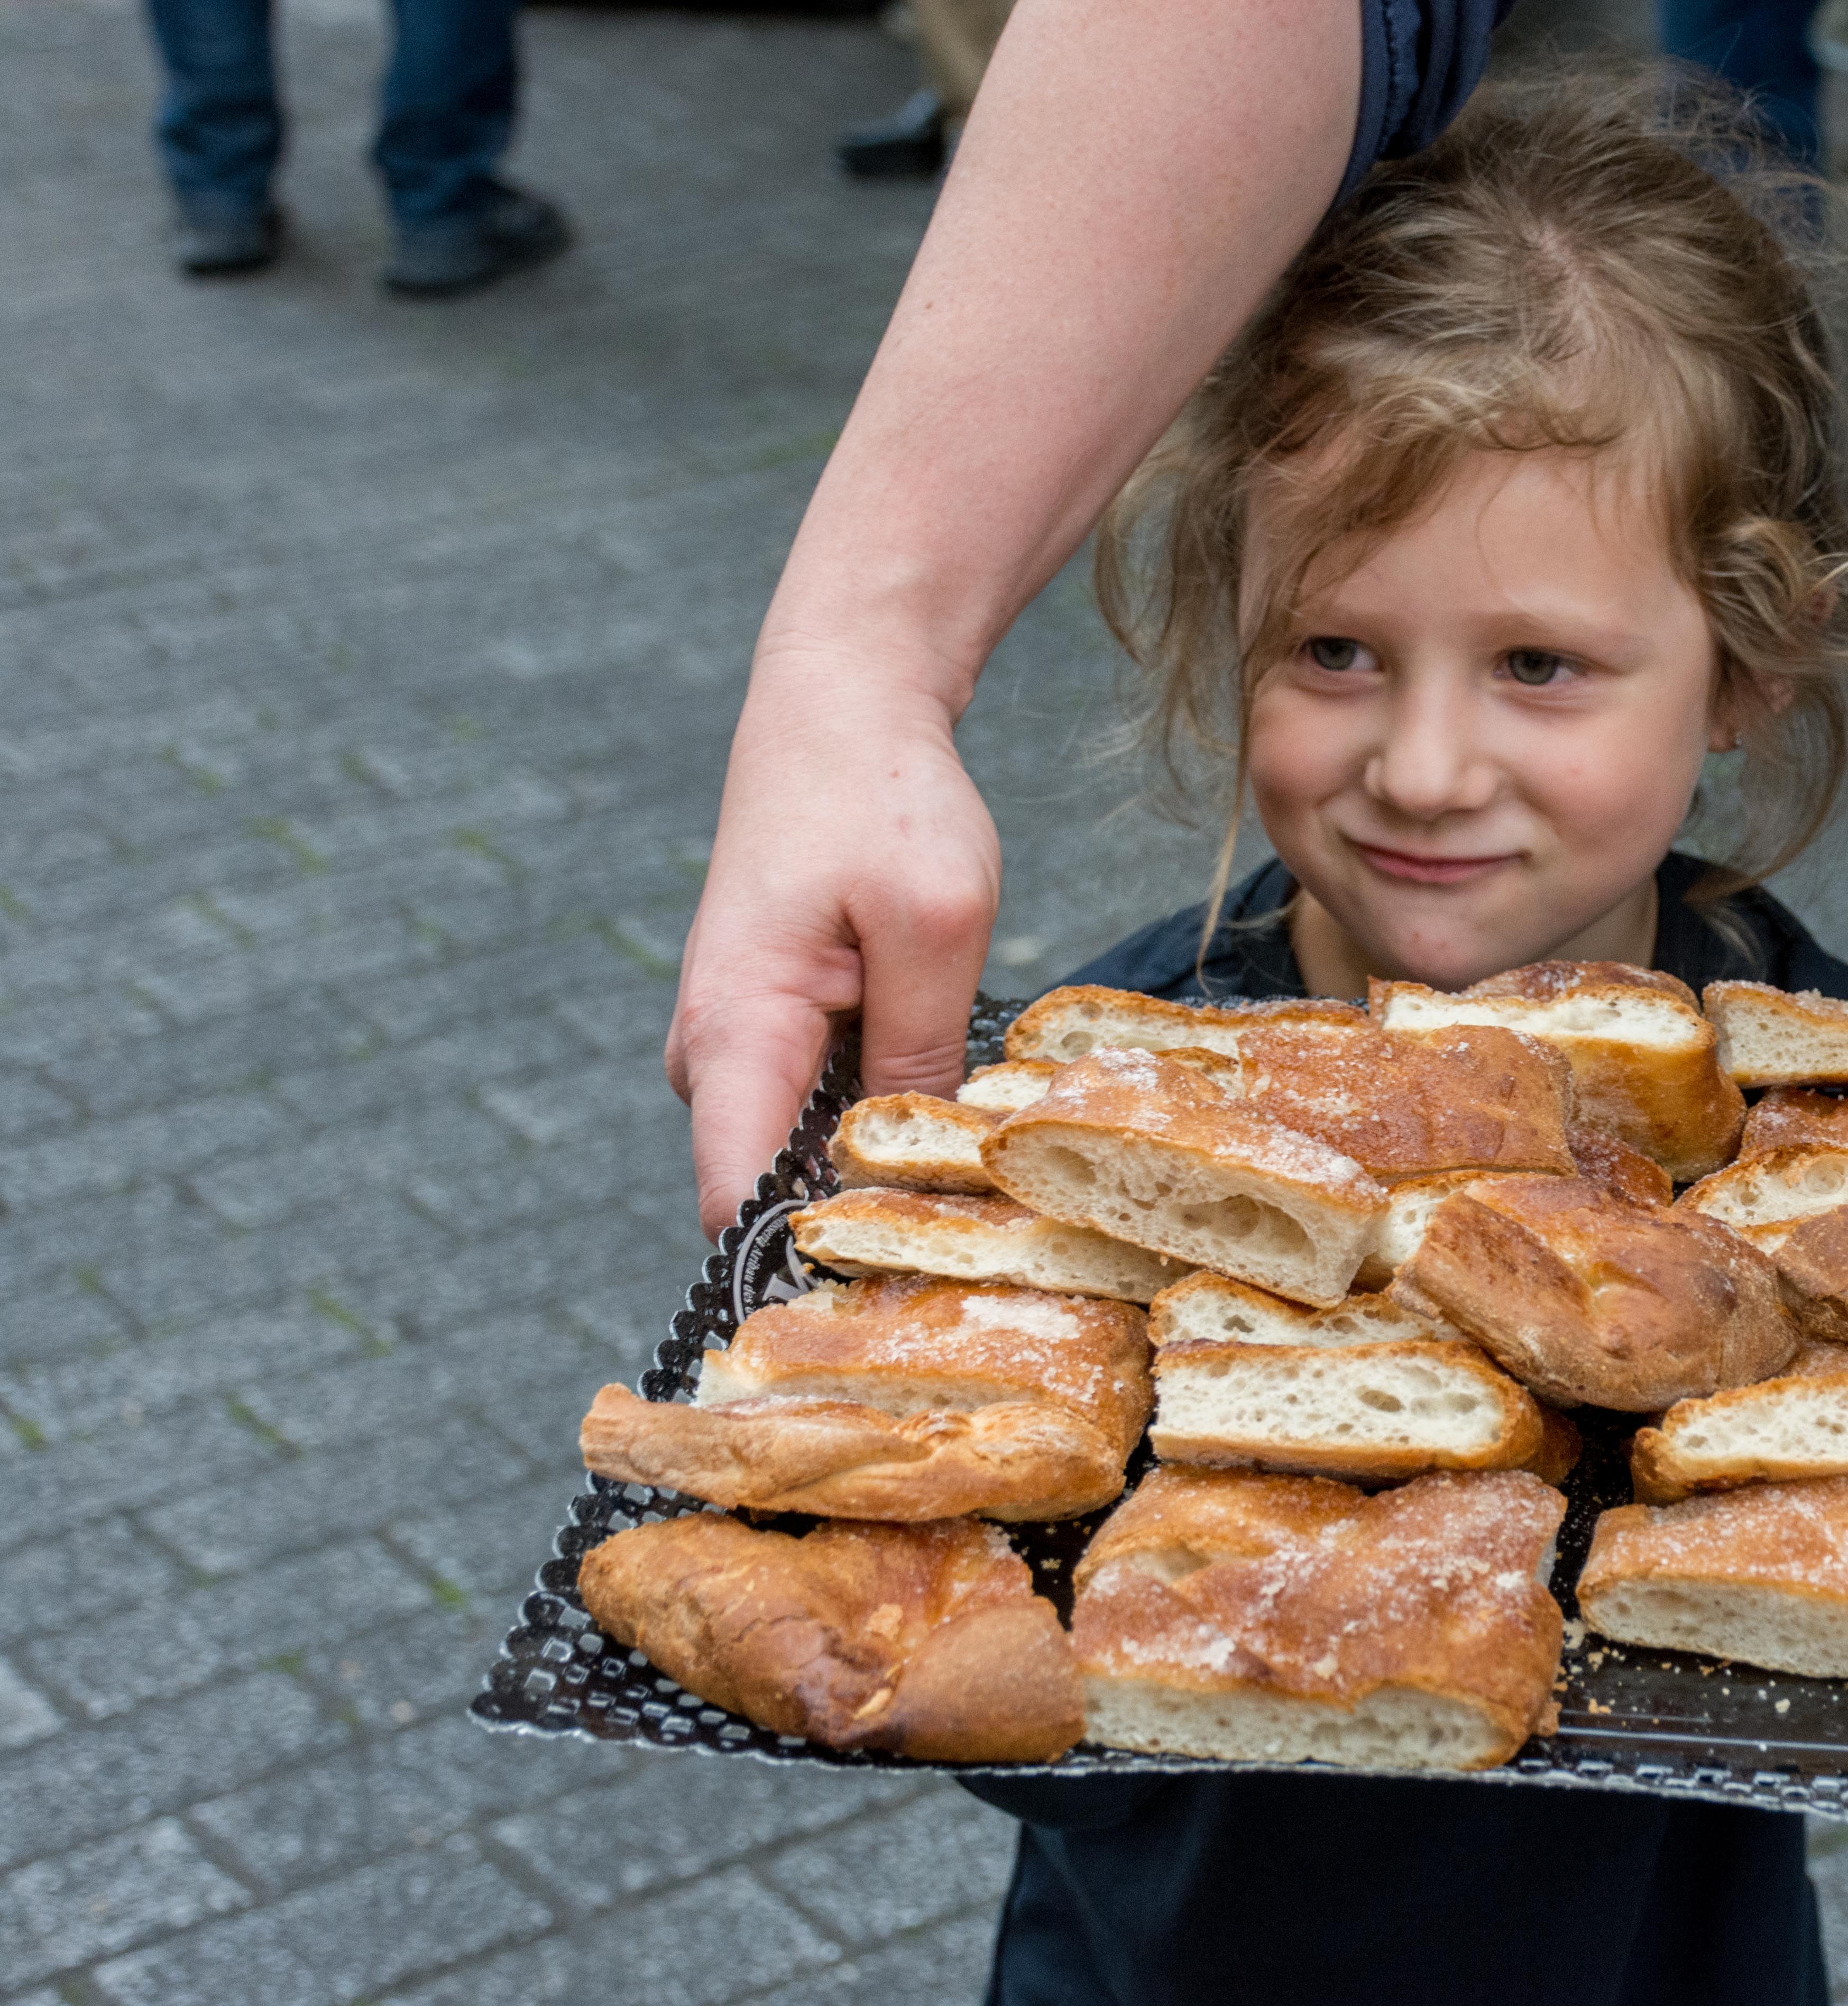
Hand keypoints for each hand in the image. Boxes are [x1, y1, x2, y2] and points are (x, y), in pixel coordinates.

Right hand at [665, 680, 1000, 1231]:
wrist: (840, 710)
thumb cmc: (884, 801)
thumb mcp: (937, 927)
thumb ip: (919, 1056)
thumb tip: (918, 1168)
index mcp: (735, 1035)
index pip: (734, 1202)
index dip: (803, 1263)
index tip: (889, 1295)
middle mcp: (712, 1056)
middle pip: (774, 1191)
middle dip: (862, 1222)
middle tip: (974, 1244)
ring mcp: (738, 1047)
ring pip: (804, 1152)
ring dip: (880, 1166)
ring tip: (978, 1173)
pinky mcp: (772, 1033)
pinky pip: (819, 1108)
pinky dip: (879, 1119)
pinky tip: (948, 1115)